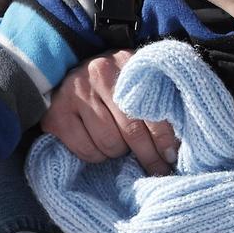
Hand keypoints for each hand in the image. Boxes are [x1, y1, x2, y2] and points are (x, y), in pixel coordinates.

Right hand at [43, 51, 179, 172]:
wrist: (72, 71)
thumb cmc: (116, 82)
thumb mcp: (138, 80)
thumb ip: (157, 100)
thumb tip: (177, 144)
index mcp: (126, 63)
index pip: (151, 109)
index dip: (165, 138)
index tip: (172, 156)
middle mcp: (98, 73)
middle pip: (131, 131)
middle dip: (148, 156)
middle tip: (158, 170)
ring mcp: (75, 93)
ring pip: (109, 143)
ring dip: (119, 153)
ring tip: (122, 148)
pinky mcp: (57, 115)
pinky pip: (86, 150)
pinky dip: (97, 156)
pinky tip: (100, 147)